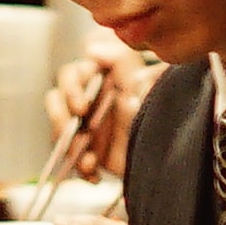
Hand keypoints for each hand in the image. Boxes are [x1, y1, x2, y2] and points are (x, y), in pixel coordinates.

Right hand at [47, 48, 156, 181]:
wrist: (168, 145)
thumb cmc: (153, 107)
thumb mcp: (141, 83)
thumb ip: (120, 60)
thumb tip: (91, 49)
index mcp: (96, 78)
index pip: (71, 76)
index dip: (72, 91)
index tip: (83, 107)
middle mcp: (86, 99)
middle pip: (57, 101)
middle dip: (62, 119)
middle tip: (79, 134)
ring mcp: (83, 124)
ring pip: (61, 131)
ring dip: (69, 146)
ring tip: (88, 160)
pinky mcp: (86, 148)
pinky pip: (72, 158)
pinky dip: (82, 168)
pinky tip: (95, 175)